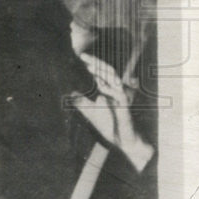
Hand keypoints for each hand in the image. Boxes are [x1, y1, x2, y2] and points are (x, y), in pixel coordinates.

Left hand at [72, 54, 153, 171]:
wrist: (123, 143)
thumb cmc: (110, 126)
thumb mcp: (91, 113)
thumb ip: (82, 102)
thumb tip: (72, 93)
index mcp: (110, 90)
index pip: (102, 72)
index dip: (93, 63)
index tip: (81, 56)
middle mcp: (117, 91)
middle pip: (109, 72)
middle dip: (97, 63)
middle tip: (83, 56)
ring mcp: (122, 99)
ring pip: (115, 80)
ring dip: (103, 73)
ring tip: (91, 68)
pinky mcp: (126, 108)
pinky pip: (120, 95)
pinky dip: (110, 90)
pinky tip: (100, 88)